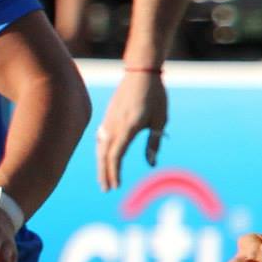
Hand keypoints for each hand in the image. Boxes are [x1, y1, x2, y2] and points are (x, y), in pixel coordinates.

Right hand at [93, 69, 166, 190]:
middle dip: (105, 174)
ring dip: (101, 165)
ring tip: (104, 178)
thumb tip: (151, 164)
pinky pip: (101, 139)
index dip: (115, 172)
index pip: (116, 156)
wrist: (141, 73)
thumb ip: (154, 143)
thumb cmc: (155, 96)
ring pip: (100, 148)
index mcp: (128, 128)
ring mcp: (108, 122)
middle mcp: (114, 127)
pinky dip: (101, 152)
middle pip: (105, 156)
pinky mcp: (107, 118)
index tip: (116, 186)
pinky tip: (102, 158)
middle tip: (106, 189)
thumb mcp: (160, 121)